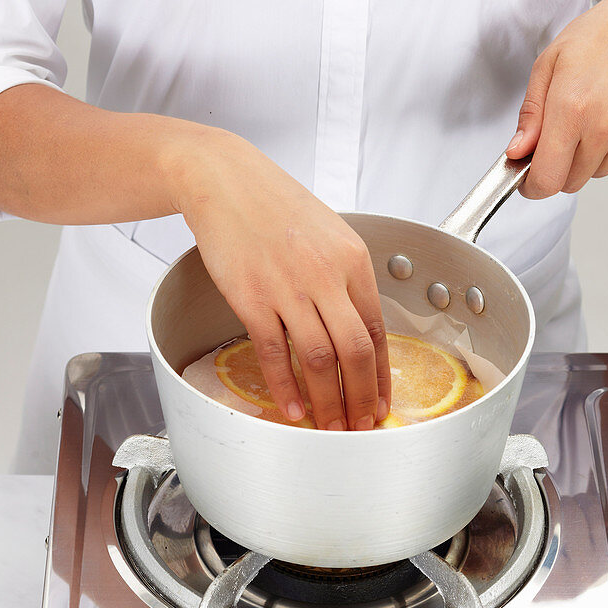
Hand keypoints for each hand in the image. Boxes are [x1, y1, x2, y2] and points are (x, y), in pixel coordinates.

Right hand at [173, 128, 390, 430]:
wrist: (224, 180)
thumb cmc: (274, 204)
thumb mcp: (328, 233)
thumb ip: (345, 277)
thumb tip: (356, 324)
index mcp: (352, 260)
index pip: (378, 331)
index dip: (382, 375)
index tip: (383, 401)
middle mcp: (326, 276)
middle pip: (355, 352)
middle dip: (363, 398)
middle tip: (363, 426)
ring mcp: (288, 288)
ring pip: (319, 360)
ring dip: (328, 401)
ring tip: (331, 427)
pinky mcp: (252, 297)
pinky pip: (275, 354)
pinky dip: (285, 387)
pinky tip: (291, 408)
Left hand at [506, 0, 607, 197]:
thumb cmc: (602, 34)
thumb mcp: (550, 64)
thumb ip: (531, 115)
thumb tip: (517, 152)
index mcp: (572, 109)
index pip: (547, 180)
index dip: (532, 186)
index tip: (528, 180)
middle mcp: (606, 128)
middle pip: (571, 182)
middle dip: (561, 165)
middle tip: (566, 130)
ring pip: (598, 172)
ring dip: (590, 155)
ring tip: (598, 112)